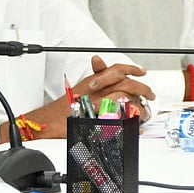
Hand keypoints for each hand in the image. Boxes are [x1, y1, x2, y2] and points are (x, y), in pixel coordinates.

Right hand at [0, 56, 153, 141]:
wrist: (44, 124)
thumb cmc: (56, 112)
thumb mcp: (76, 92)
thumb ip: (92, 83)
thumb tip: (103, 75)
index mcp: (89, 82)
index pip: (114, 68)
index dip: (130, 69)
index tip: (141, 71)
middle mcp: (93, 90)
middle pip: (124, 81)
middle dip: (141, 86)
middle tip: (149, 93)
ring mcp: (96, 104)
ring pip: (125, 96)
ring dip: (138, 102)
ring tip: (144, 108)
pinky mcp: (97, 118)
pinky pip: (119, 116)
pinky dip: (130, 119)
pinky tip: (135, 122)